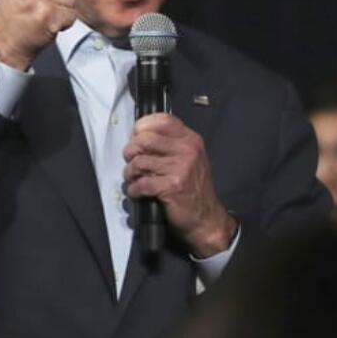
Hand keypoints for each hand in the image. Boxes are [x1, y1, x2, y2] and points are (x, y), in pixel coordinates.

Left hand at [122, 113, 237, 257]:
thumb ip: (168, 145)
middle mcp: (187, 150)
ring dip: (129, 172)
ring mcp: (181, 168)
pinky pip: (142, 183)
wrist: (206, 218)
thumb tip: (137, 137)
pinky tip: (137, 192)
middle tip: (130, 161)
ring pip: (139, 161)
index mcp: (190, 139)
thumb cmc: (193, 188)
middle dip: (130, 151)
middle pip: (144, 139)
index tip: (135, 139)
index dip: (141, 127)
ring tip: (133, 178)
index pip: (161, 119)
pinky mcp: (173, 187)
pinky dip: (134, 189)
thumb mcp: (188, 159)